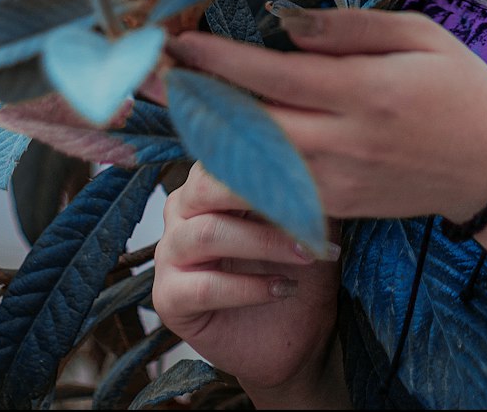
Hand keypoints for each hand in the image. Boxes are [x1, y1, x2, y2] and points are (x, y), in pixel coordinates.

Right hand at [152, 161, 341, 392]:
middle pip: (207, 188)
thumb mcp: (310, 216)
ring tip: (307, 255)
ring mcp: (170, 253)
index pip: (226, 155)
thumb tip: (319, 153)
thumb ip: (305, 183)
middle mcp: (182, 210)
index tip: (310, 170)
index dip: (267, 161)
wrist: (294, 332)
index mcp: (210, 181)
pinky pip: (204, 286)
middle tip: (307, 213)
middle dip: (260, 197)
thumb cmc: (299, 264)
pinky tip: (282, 289)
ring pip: (208, 233)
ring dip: (264, 243)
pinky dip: (249, 287)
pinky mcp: (168, 298)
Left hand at [166, 9, 486, 224]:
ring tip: (174, 102)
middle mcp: (343, 142)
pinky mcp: (333, 207)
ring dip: (205, 136)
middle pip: (249, 127)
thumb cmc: (458, 87)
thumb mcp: (420, 35)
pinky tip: (212, 142)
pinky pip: (269, 189)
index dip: (221, 61)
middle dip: (195, 100)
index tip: (178, 42)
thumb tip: (286, 24)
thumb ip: (353, 28)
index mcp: (365, 93)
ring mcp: (335, 182)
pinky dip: (235, 168)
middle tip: (151, 74)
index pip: (276, 77)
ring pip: (250, 165)